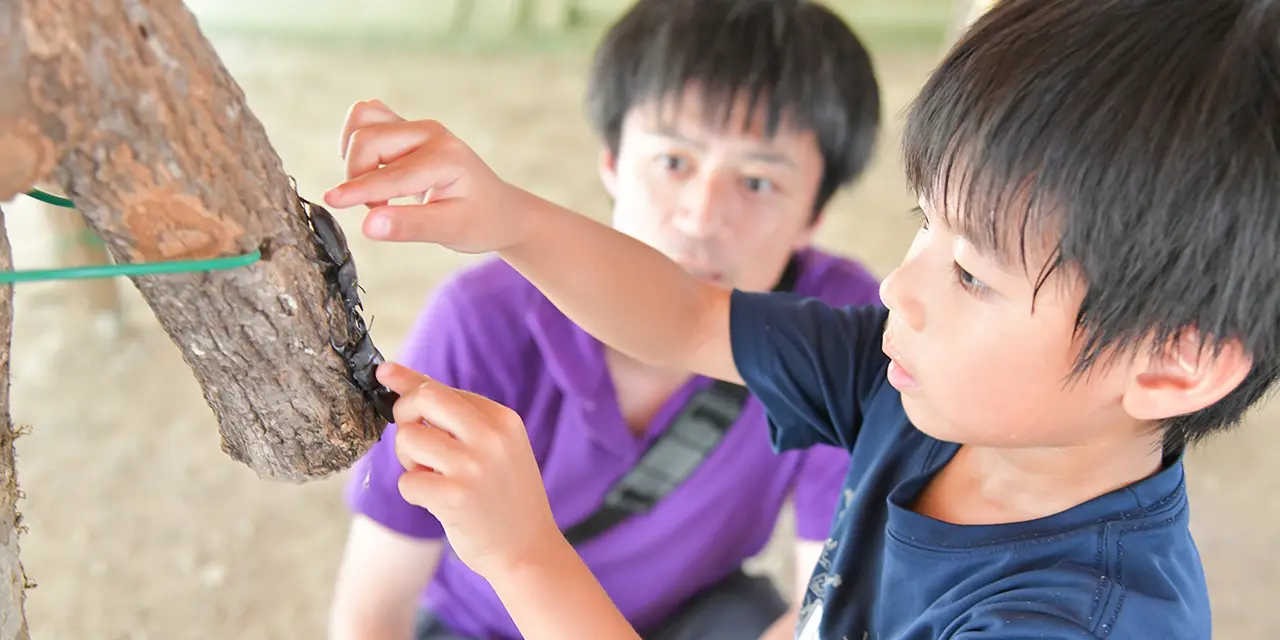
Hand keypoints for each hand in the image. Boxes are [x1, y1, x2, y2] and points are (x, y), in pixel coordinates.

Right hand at [323, 99, 533, 252]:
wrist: (499, 210)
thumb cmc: (479, 222)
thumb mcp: (451, 231)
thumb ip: (409, 227)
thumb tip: (368, 225)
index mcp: (446, 157)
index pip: (390, 174)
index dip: (358, 190)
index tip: (331, 201)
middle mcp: (430, 133)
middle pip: (368, 140)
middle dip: (359, 178)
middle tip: (380, 209)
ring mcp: (417, 127)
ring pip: (363, 123)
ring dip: (355, 157)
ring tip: (376, 190)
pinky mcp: (406, 128)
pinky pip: (367, 118)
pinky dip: (356, 141)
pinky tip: (370, 170)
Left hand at [377, 361, 563, 580]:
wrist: (529, 549)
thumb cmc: (504, 495)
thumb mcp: (498, 446)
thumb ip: (458, 416)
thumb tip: (395, 376)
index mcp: (502, 418)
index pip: (442, 388)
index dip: (409, 385)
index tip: (385, 373)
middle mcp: (491, 436)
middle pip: (423, 399)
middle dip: (404, 413)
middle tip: (414, 438)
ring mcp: (474, 466)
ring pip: (408, 440)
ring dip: (409, 461)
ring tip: (433, 476)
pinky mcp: (456, 498)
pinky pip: (406, 482)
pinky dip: (413, 492)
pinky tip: (436, 501)